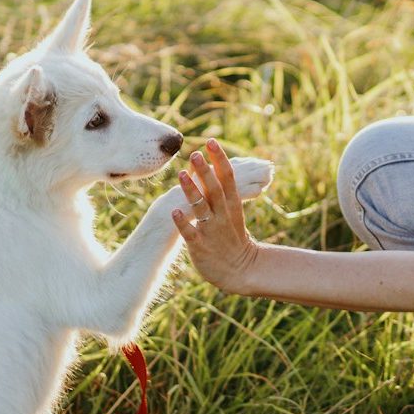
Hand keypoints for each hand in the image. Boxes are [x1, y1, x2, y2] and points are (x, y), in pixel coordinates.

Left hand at [171, 141, 271, 293]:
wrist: (240, 270)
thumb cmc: (231, 236)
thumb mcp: (229, 210)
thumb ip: (216, 188)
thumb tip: (203, 164)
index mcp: (232, 204)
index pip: (228, 177)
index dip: (220, 159)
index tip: (211, 142)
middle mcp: (223, 214)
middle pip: (215, 189)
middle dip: (206, 171)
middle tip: (195, 153)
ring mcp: (212, 230)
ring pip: (201, 207)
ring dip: (191, 190)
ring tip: (181, 175)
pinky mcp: (200, 245)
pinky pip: (190, 232)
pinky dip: (183, 222)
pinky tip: (173, 212)